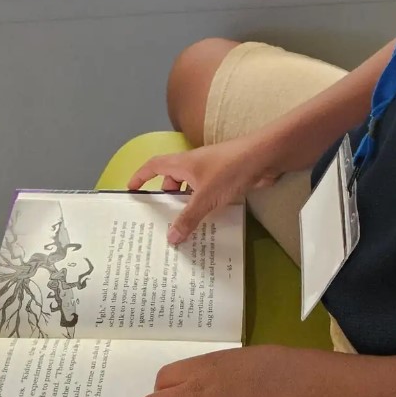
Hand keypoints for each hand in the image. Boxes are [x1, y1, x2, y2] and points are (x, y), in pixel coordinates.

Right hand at [128, 134, 280, 243]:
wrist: (265, 157)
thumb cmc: (230, 169)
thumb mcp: (205, 196)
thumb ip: (188, 218)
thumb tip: (170, 239)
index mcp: (183, 163)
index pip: (154, 165)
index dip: (140, 175)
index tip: (130, 189)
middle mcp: (194, 166)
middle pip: (172, 180)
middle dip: (165, 198)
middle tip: (158, 221)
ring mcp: (211, 173)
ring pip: (191, 190)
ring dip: (186, 206)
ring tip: (180, 230)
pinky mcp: (226, 181)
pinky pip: (208, 197)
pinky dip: (203, 209)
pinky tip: (205, 226)